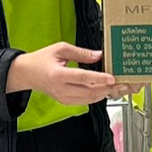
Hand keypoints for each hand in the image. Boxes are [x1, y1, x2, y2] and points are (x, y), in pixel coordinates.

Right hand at [7, 44, 132, 104]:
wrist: (27, 74)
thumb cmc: (42, 60)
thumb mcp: (60, 49)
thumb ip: (81, 53)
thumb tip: (99, 55)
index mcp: (58, 74)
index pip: (82, 77)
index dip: (99, 78)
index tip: (112, 78)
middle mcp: (61, 89)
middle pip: (89, 91)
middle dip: (108, 88)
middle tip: (123, 83)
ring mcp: (63, 98)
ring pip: (90, 99)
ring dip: (106, 93)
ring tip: (119, 87)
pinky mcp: (66, 102)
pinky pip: (86, 101)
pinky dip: (98, 96)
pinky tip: (106, 90)